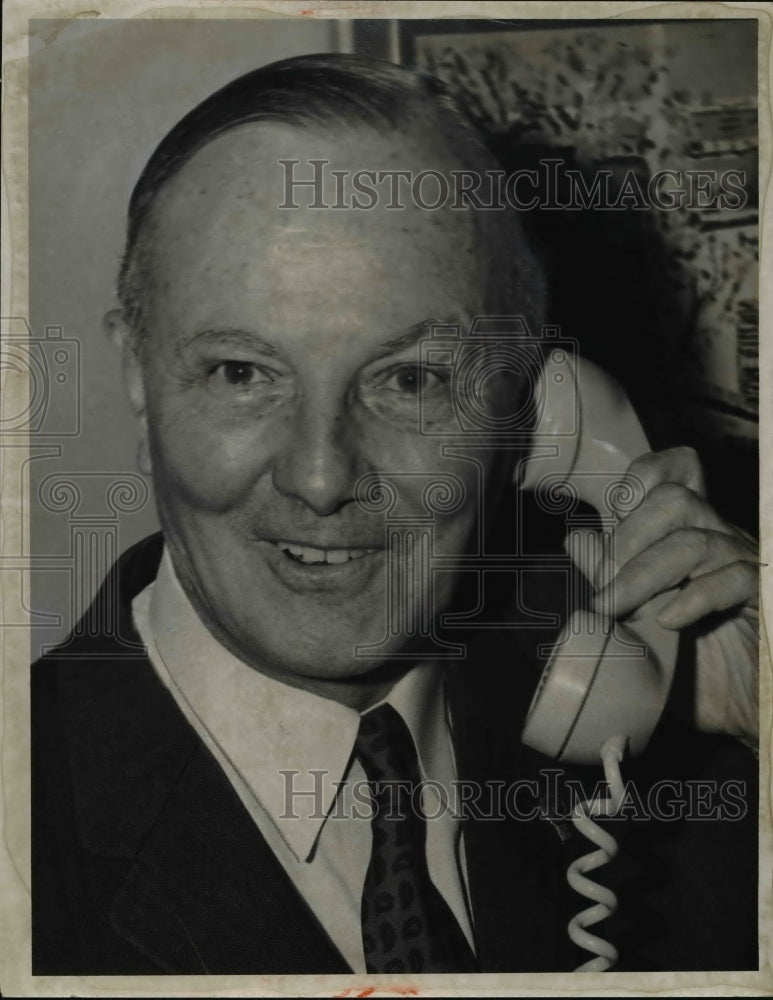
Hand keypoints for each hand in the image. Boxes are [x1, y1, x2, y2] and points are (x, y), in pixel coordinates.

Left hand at [578, 447, 758, 745]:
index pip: (678, 471)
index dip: (642, 475)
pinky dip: (693, 597)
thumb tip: (578, 539)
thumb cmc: (692, 665)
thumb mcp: (640, 620)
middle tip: (604, 583)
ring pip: (694, 540)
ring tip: (614, 608)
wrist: (744, 711)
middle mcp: (720, 539)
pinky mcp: (767, 598)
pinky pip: (735, 579)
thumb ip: (612, 578)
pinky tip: (668, 620)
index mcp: (689, 533)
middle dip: (627, 537)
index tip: (611, 512)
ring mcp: (746, 566)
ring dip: (642, 574)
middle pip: (675, 499)